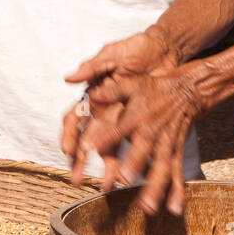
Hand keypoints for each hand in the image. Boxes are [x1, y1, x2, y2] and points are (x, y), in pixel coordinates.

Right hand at [61, 27, 175, 189]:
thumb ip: (93, 66)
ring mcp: (123, 119)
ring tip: (108, 186)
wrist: (165, 48)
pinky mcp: (143, 123)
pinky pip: (137, 145)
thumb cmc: (135, 49)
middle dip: (81, 162)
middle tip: (77, 179)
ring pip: (111, 148)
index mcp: (94, 96)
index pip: (74, 119)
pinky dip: (136, 161)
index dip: (70, 135)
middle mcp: (105, 111)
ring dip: (108, 167)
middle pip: (89, 140)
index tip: (69, 150)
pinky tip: (138, 177)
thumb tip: (69, 78)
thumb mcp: (113, 54)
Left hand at [65, 64, 204, 215]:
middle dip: (135, 164)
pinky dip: (177, 192)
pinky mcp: (175, 152)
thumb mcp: (132, 84)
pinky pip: (177, 173)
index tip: (88, 149)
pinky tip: (175, 210)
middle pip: (143, 149)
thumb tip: (91, 94)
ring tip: (147, 208)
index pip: (118, 127)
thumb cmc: (154, 89)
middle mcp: (151, 131)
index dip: (104, 137)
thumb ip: (111, 91)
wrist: (188, 91)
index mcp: (136, 114)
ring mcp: (166, 144)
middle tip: (125, 180)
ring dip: (155, 188)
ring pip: (161, 167)